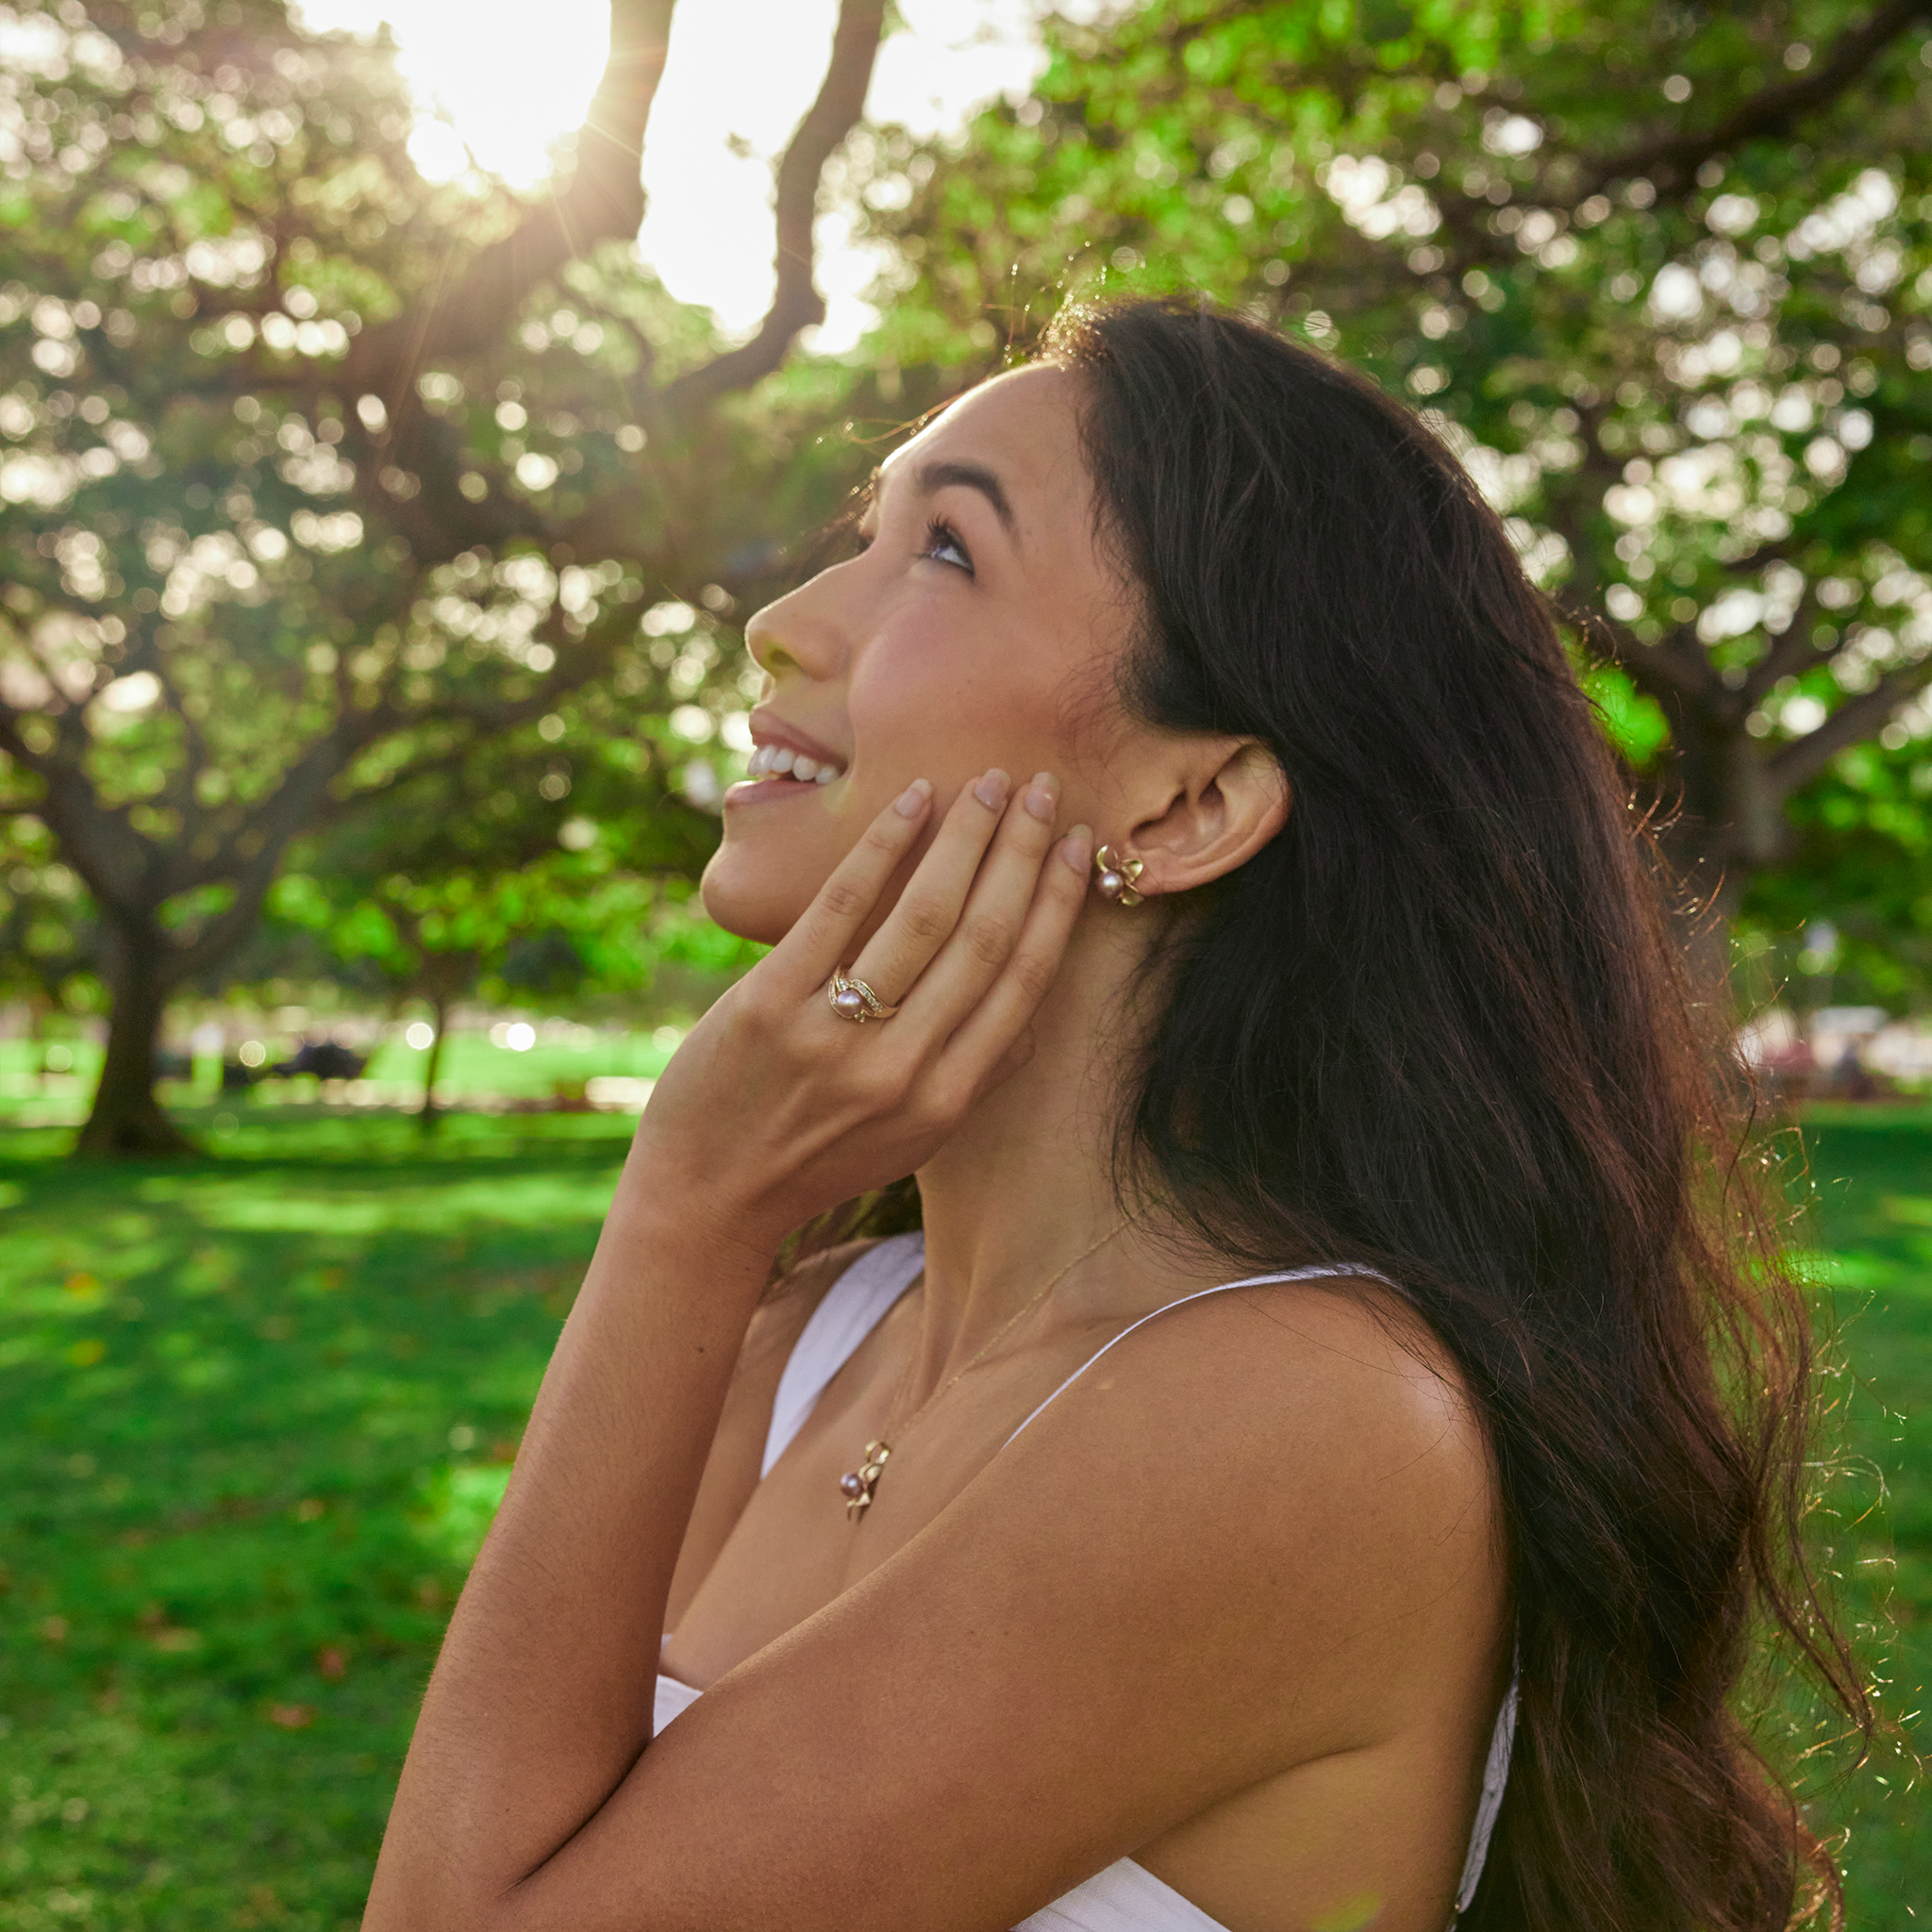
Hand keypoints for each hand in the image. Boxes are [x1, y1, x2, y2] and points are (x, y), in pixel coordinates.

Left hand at [627, 770, 1092, 1253]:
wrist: (707, 1197)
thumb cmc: (814, 1159)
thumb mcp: (913, 1139)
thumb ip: (973, 1077)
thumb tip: (1033, 1008)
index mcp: (947, 1100)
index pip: (1023, 982)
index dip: (1058, 905)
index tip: (1079, 845)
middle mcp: (902, 1070)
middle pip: (984, 938)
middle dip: (1022, 853)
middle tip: (1041, 787)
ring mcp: (835, 1037)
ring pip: (923, 916)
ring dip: (965, 838)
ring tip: (989, 783)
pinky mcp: (770, 1005)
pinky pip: (838, 909)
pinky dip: (881, 848)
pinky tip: (911, 803)